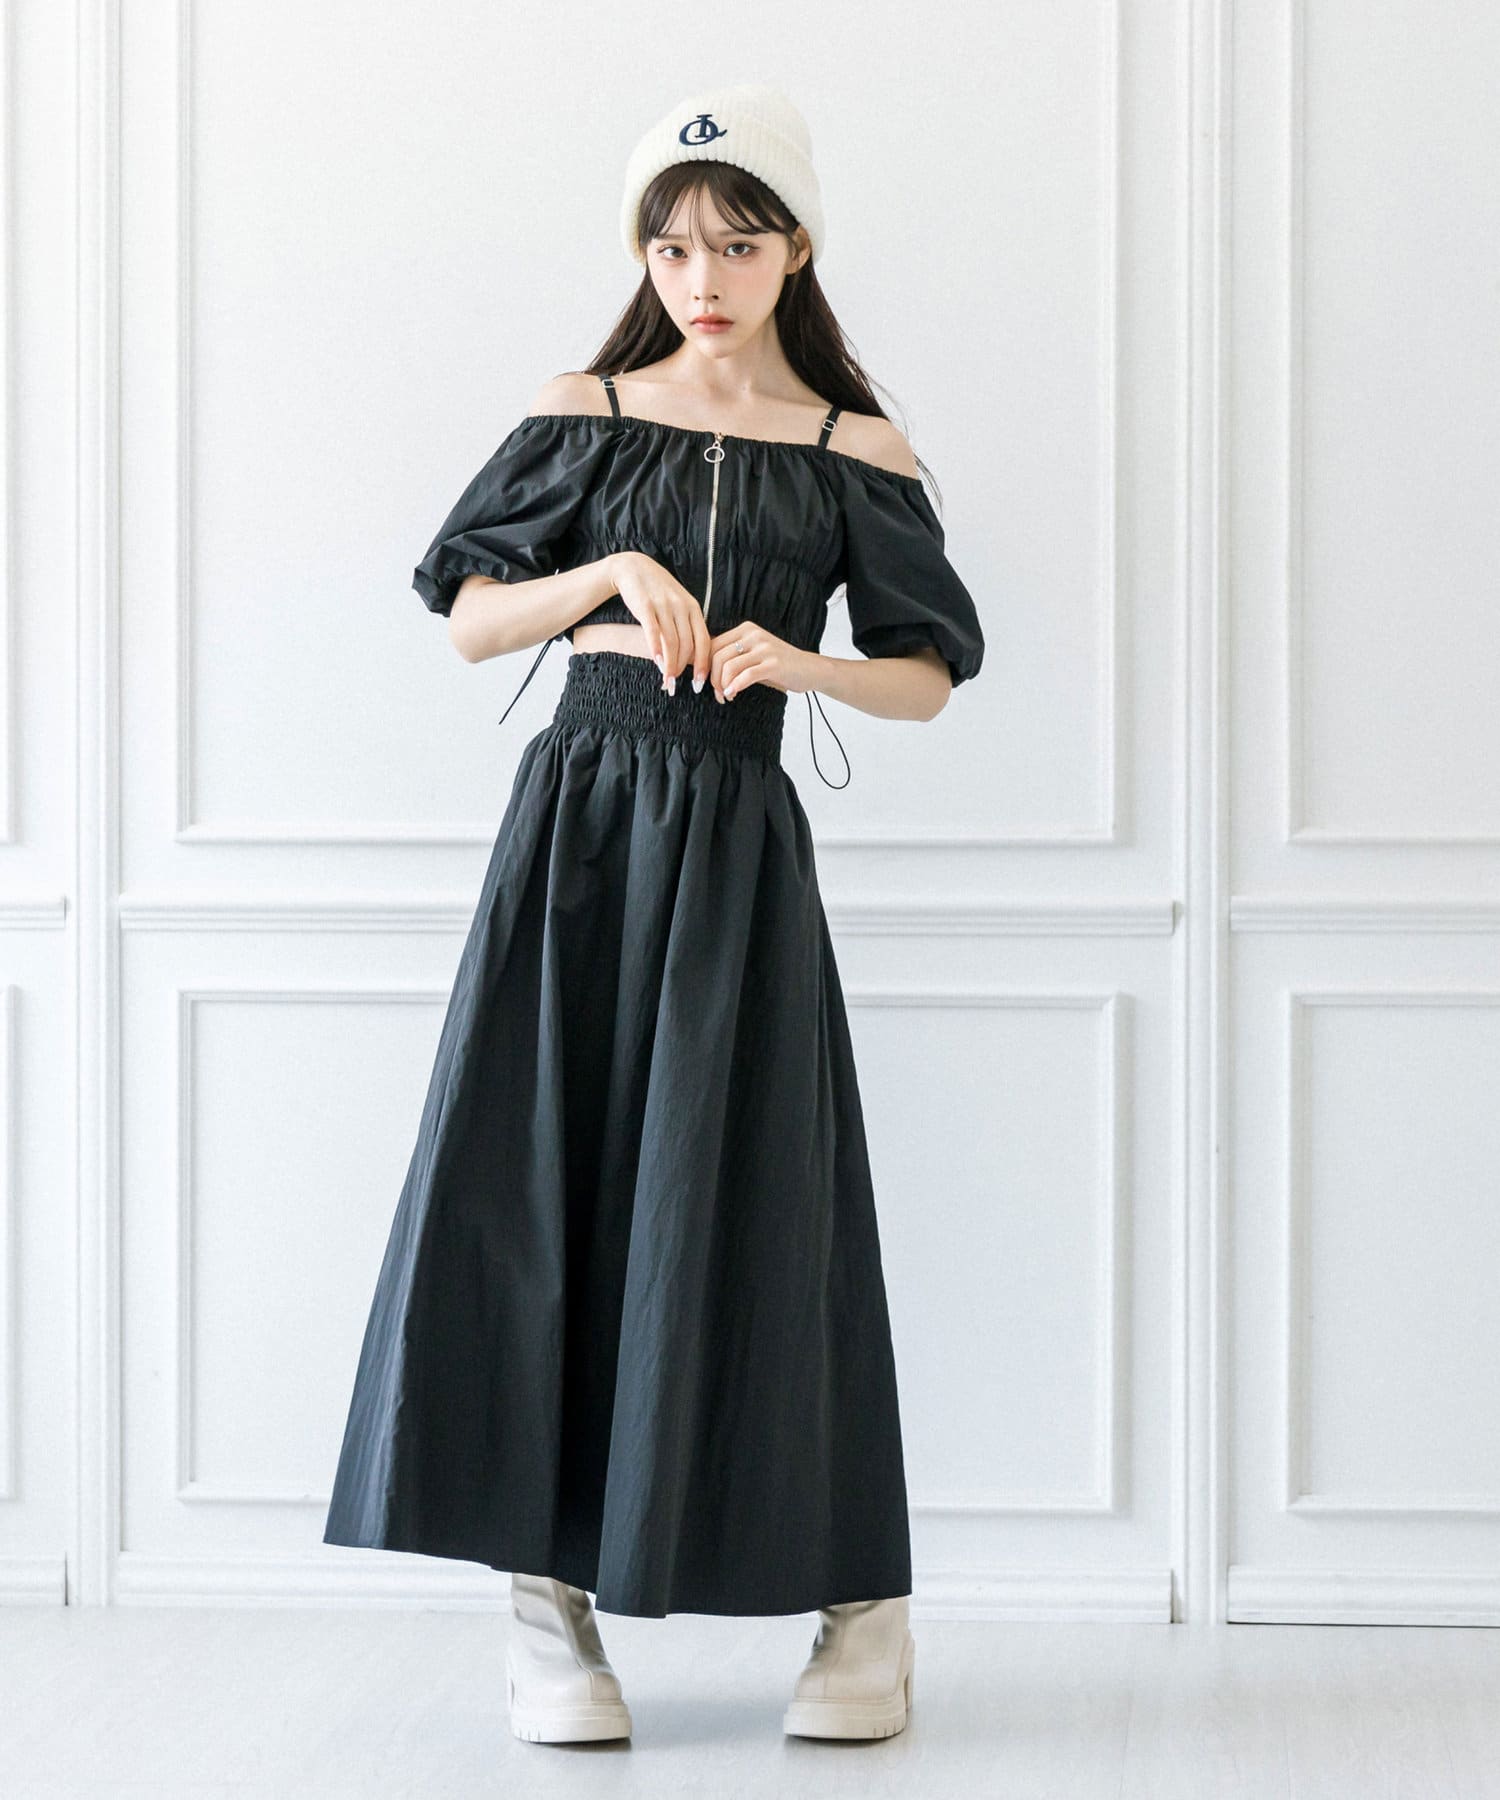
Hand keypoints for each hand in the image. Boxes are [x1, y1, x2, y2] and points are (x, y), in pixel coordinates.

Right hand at [606, 552, 711, 689]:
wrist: (633, 568)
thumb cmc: (658, 591)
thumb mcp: (679, 604)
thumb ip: (687, 626)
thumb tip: (693, 657)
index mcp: (693, 608)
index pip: (704, 641)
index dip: (702, 664)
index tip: (699, 682)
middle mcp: (681, 607)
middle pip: (688, 645)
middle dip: (683, 669)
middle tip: (676, 685)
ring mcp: (664, 606)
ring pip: (671, 642)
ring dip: (670, 665)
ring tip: (666, 681)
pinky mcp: (645, 606)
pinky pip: (653, 632)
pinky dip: (656, 650)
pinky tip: (656, 664)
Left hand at [710, 622, 819, 704]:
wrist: (810, 669)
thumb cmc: (778, 666)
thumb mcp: (753, 655)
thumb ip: (732, 657)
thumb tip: (702, 666)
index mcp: (745, 630)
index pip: (712, 645)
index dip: (703, 665)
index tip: (703, 682)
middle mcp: (753, 635)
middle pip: (717, 656)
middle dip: (712, 679)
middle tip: (716, 694)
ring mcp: (764, 648)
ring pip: (729, 667)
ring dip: (723, 686)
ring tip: (726, 696)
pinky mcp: (773, 664)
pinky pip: (746, 676)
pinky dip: (735, 687)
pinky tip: (733, 695)